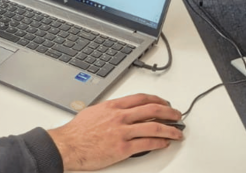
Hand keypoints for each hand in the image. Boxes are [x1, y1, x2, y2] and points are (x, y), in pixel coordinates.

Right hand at [46, 93, 183, 170]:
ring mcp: (122, 132)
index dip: (157, 100)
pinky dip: (159, 143)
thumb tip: (119, 111)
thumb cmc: (77, 131)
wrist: (68, 145)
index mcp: (113, 106)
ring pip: (154, 127)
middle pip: (152, 110)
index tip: (164, 103)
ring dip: (170, 129)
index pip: (141, 98)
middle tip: (177, 115)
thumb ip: (109, 110)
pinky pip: (147, 144)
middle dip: (169, 112)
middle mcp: (120, 117)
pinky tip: (164, 143)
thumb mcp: (94, 112)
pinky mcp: (123, 148)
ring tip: (177, 132)